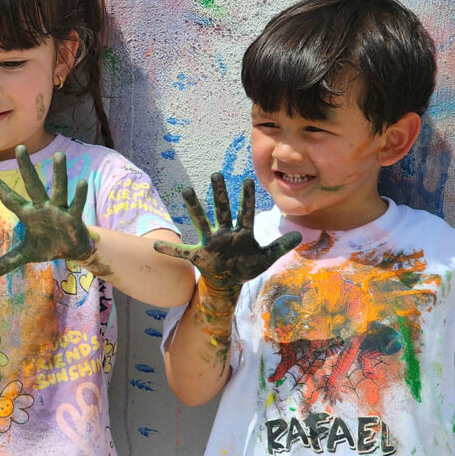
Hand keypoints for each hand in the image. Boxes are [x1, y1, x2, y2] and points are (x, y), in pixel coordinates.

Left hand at [0, 146, 94, 278]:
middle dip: (26, 167)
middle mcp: (43, 206)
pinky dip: (79, 195)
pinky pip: (77, 205)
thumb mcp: (27, 255)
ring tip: (58, 156)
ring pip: (58, 188)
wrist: (72, 250)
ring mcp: (59, 210)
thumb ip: (9, 261)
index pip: (10, 198)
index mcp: (29, 213)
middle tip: (20, 147)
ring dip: (59, 174)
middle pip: (33, 184)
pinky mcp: (74, 217)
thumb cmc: (48, 246)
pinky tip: (82, 182)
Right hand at [153, 174, 301, 296]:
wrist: (229, 282)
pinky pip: (182, 252)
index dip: (246, 198)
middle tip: (217, 174)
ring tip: (187, 190)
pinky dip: (170, 249)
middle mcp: (224, 233)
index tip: (247, 180)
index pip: (245, 212)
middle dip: (220, 193)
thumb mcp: (266, 258)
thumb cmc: (246, 266)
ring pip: (201, 221)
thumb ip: (280, 247)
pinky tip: (156, 245)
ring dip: (194, 207)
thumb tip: (298, 236)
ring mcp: (210, 242)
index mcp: (241, 233)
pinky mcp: (199, 255)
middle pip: (222, 210)